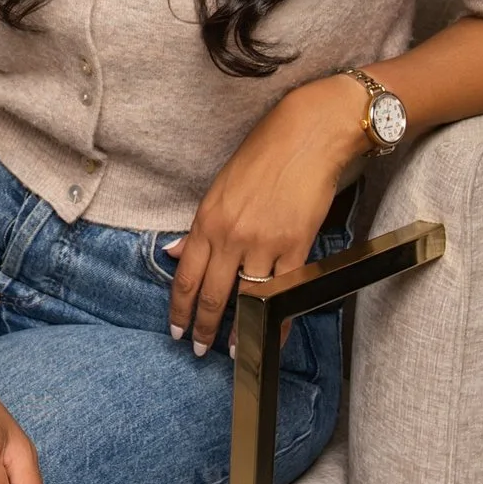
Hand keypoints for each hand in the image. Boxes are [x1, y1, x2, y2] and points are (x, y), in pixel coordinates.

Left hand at [168, 78, 368, 356]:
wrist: (308, 135)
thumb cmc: (264, 154)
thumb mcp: (220, 187)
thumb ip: (198, 227)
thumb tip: (174, 254)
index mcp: (207, 219)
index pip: (185, 276)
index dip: (179, 309)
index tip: (176, 330)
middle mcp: (230, 234)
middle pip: (211, 295)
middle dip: (203, 328)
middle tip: (198, 349)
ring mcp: (263, 242)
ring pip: (246, 299)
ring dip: (240, 330)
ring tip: (235, 349)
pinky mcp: (296, 245)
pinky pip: (284, 292)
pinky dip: (278, 317)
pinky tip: (272, 332)